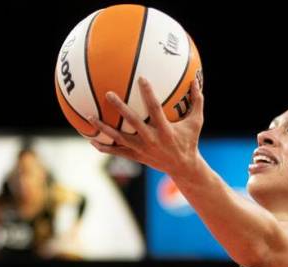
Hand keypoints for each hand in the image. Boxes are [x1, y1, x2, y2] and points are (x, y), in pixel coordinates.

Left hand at [86, 75, 203, 176]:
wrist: (183, 168)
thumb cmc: (190, 141)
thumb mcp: (196, 122)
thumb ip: (197, 101)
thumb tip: (197, 82)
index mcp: (166, 130)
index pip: (155, 109)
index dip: (149, 93)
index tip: (141, 78)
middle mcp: (152, 140)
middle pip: (133, 122)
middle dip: (121, 108)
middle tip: (109, 94)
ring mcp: (142, 149)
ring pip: (119, 138)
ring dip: (104, 128)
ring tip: (90, 117)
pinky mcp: (137, 157)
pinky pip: (117, 152)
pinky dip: (104, 147)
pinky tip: (92, 141)